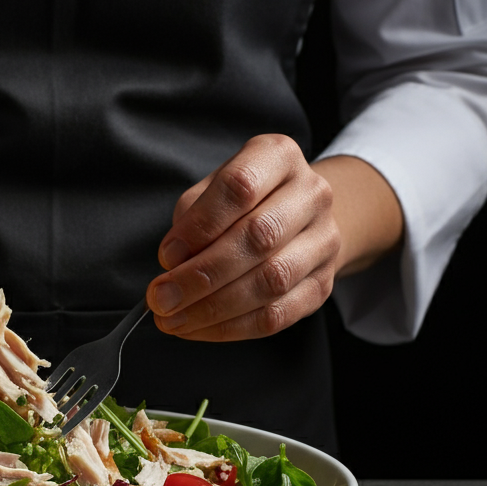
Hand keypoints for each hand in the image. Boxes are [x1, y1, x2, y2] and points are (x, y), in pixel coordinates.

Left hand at [147, 135, 339, 340]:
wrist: (300, 220)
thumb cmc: (241, 204)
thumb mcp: (211, 192)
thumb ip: (191, 220)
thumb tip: (174, 263)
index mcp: (278, 157)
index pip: (240, 187)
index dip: (199, 225)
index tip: (165, 256)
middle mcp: (311, 194)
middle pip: (259, 237)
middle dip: (201, 275)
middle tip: (162, 298)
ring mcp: (324, 241)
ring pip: (271, 282)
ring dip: (214, 308)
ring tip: (174, 319)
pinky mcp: (322, 284)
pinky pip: (278, 315)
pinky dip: (231, 328)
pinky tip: (199, 328)